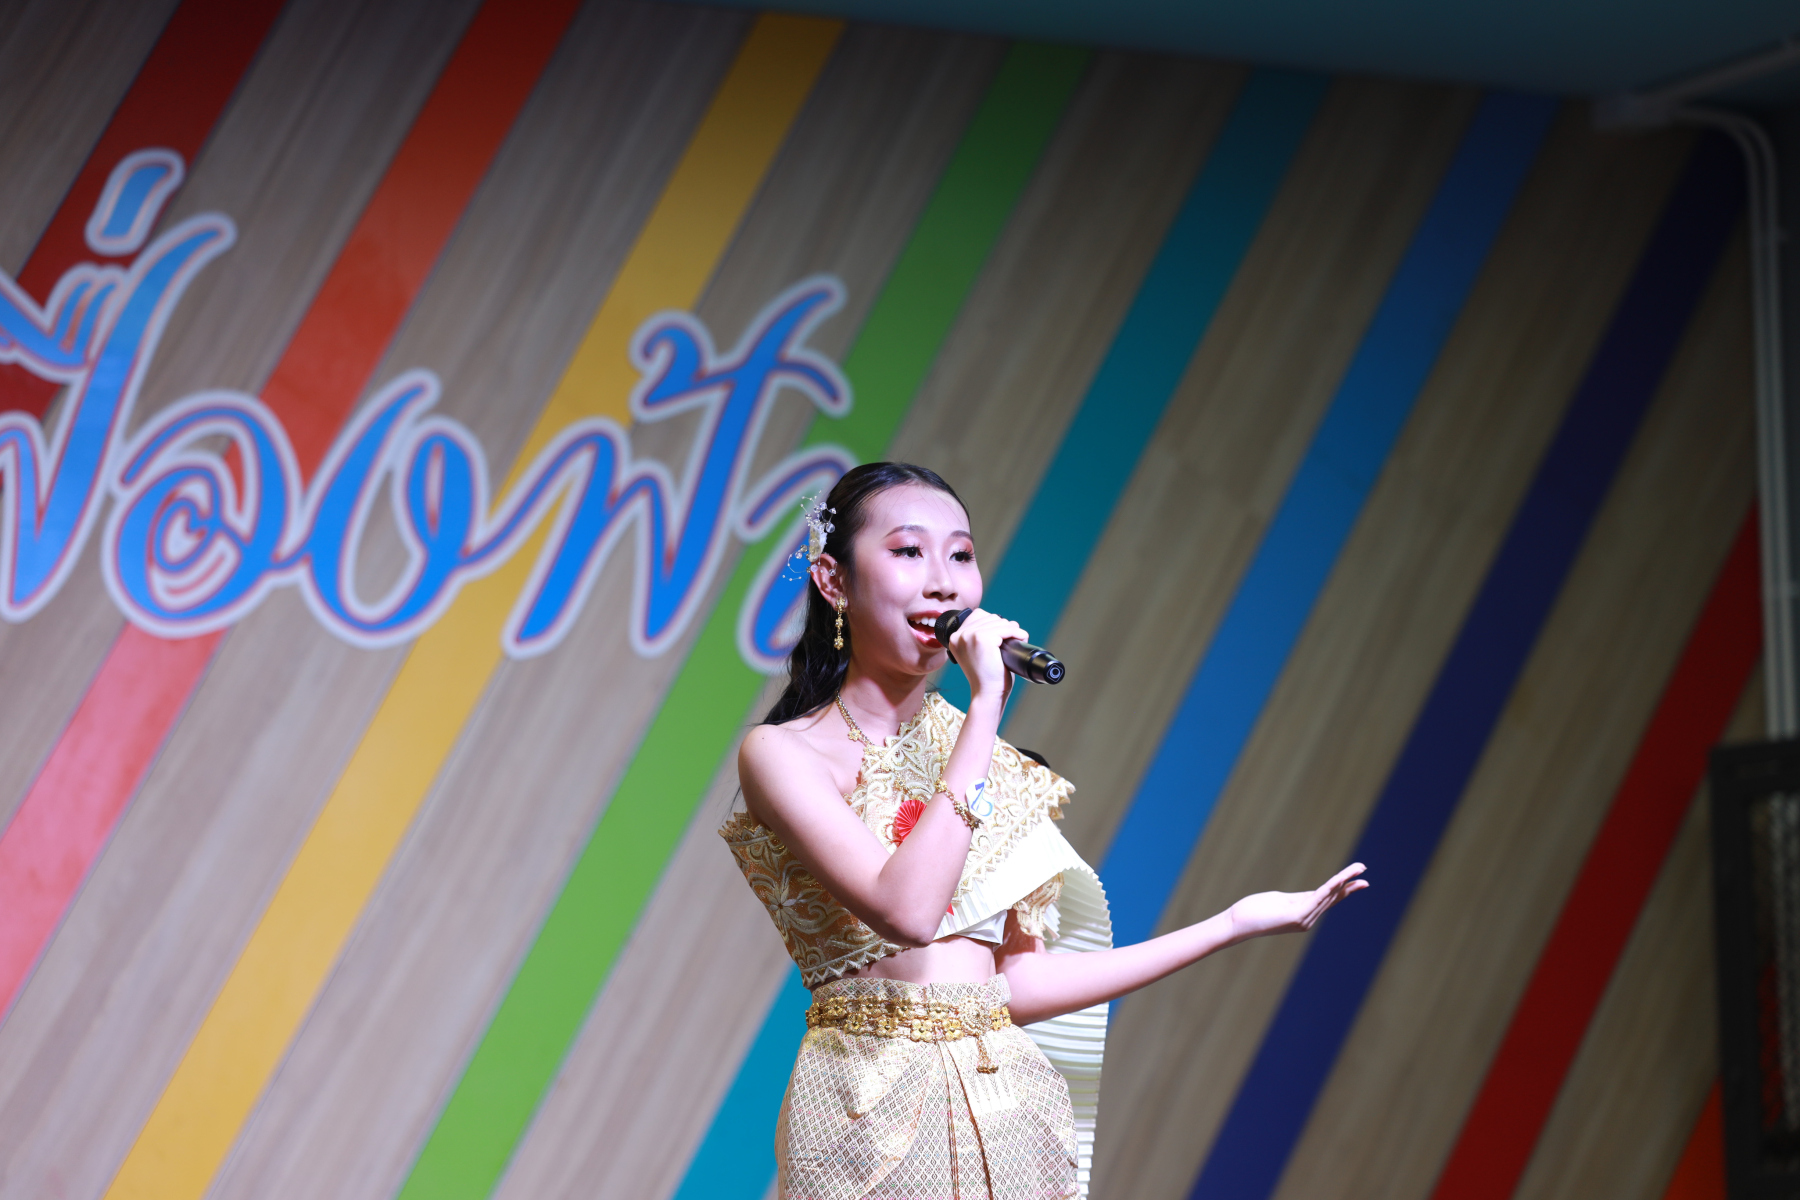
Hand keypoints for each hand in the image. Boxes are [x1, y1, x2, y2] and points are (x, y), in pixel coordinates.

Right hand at [947, 608, 1027, 704]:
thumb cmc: (986, 677)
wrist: (987, 693)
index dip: (993, 622)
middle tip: (1014, 638)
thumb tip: (1007, 621)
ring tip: (1018, 638)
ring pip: (998, 621)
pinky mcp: (982, 638)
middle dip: (1004, 626)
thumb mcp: (977, 653)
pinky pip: (1005, 628)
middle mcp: (959, 635)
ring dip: (1012, 629)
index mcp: (954, 638)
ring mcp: (970, 636)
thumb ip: (982, 636)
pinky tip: (1021, 638)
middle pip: (989, 617)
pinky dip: (1017, 632)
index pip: (977, 615)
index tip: (1003, 634)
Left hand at [1226, 863, 1366, 939]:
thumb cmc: (1253, 911)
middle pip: (1333, 897)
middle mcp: (1307, 919)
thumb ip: (1298, 898)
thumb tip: (1312, 894)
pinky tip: (1339, 879)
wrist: (1236, 923)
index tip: (1360, 880)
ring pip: (1328, 896)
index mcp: (1304, 914)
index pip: (1328, 899)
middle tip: (1364, 870)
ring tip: (1358, 869)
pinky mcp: (1296, 916)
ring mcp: (1303, 919)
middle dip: (1349, 883)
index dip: (1345, 889)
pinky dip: (1330, 888)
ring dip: (1344, 881)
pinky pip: (1317, 898)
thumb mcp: (1280, 900)